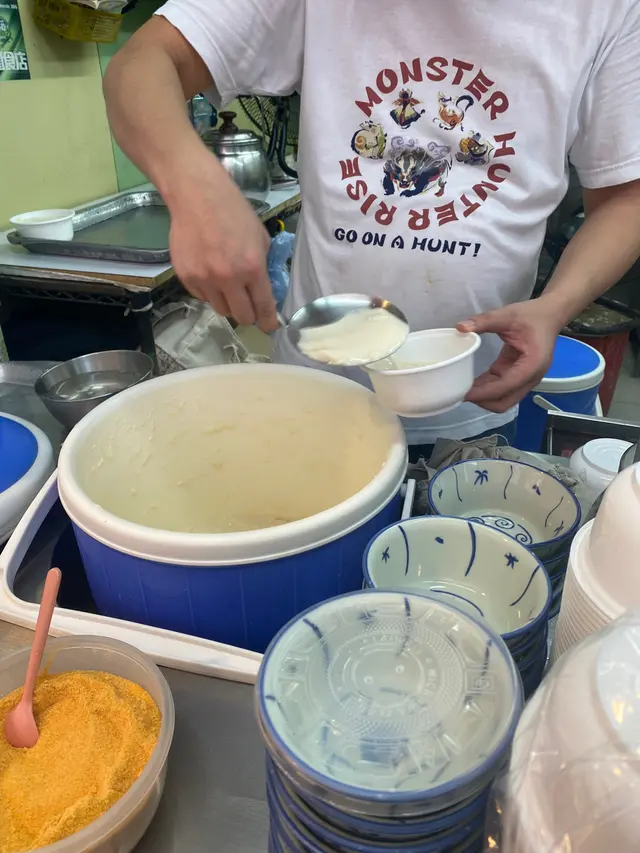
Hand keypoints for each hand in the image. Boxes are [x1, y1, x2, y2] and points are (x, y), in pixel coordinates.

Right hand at [166, 159, 277, 330]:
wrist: (196, 195)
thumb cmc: (233, 211)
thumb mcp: (260, 237)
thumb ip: (263, 266)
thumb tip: (265, 289)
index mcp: (251, 268)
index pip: (263, 307)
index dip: (268, 321)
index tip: (269, 326)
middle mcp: (228, 278)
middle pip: (241, 317)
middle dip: (248, 314)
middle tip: (248, 305)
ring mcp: (204, 279)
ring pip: (220, 309)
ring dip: (228, 302)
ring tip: (227, 284)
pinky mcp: (186, 277)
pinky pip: (202, 297)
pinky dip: (209, 292)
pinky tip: (210, 272)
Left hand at [457, 298, 564, 412]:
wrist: (550, 315)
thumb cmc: (533, 315)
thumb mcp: (507, 315)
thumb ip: (484, 321)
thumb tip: (461, 327)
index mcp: (533, 364)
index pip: (506, 385)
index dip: (484, 392)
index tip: (464, 393)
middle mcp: (531, 377)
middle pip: (505, 401)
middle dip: (483, 401)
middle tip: (460, 393)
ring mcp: (525, 379)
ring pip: (503, 399)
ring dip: (484, 397)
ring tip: (463, 389)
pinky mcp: (518, 376)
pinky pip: (501, 388)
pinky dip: (487, 389)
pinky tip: (471, 384)